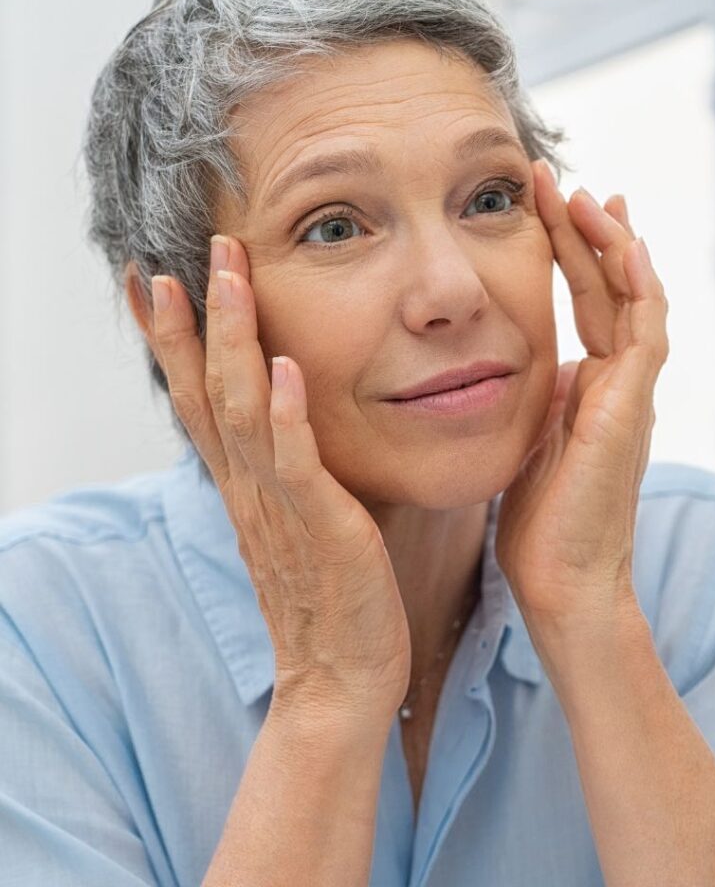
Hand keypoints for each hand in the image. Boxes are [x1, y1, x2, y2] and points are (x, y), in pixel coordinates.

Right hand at [146, 234, 410, 721]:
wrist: (344, 678)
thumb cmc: (334, 597)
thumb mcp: (304, 521)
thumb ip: (294, 472)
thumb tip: (298, 422)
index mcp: (246, 486)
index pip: (198, 400)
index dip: (174, 341)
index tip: (153, 280)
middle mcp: (250, 489)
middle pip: (206, 391)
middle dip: (194, 320)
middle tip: (185, 253)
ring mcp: (279, 507)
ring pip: (241, 411)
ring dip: (232, 342)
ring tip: (224, 277)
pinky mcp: (321, 528)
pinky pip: (296, 464)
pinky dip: (284, 415)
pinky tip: (281, 369)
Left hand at [494, 161, 669, 625]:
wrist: (562, 582)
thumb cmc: (540, 523)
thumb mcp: (530, 440)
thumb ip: (536, 398)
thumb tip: (521, 364)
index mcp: (592, 387)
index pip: (589, 302)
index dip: (571, 252)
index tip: (549, 205)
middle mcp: (618, 383)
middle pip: (612, 289)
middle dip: (588, 232)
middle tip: (564, 181)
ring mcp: (631, 395)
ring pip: (636, 301)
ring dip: (614, 246)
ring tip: (589, 196)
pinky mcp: (633, 410)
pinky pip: (645, 336)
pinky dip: (640, 288)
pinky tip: (626, 246)